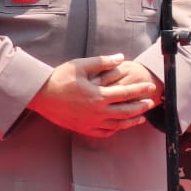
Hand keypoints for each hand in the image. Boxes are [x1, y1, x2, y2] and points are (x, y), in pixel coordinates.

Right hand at [26, 54, 158, 137]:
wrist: (39, 95)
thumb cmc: (59, 78)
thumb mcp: (80, 65)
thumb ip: (103, 62)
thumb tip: (121, 57)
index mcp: (99, 95)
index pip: (126, 93)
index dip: (140, 90)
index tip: (150, 86)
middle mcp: (98, 112)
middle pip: (126, 111)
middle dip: (141, 106)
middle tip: (151, 103)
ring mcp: (91, 122)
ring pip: (118, 124)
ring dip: (131, 120)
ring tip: (141, 117)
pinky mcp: (83, 128)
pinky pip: (104, 133)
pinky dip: (114, 130)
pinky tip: (118, 126)